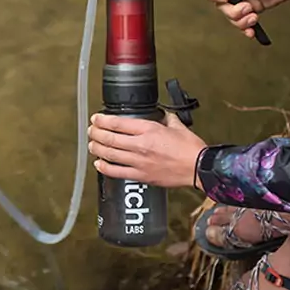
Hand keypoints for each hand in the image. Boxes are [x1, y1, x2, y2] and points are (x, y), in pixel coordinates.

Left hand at [87, 112, 206, 187]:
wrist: (198, 167)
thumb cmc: (190, 148)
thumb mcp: (177, 125)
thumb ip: (165, 118)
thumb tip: (160, 114)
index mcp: (149, 129)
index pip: (117, 123)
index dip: (102, 120)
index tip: (96, 119)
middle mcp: (140, 145)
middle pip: (109, 138)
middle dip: (96, 133)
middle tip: (91, 131)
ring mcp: (139, 161)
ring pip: (109, 154)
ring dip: (97, 149)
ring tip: (92, 145)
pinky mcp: (141, 175)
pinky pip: (116, 172)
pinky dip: (104, 168)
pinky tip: (99, 164)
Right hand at [204, 0, 289, 38]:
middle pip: (221, 6)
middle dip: (232, 12)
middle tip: (248, 8)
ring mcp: (243, 0)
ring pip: (232, 17)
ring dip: (240, 22)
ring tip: (254, 17)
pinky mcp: (253, 9)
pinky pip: (244, 23)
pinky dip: (246, 29)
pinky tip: (252, 33)